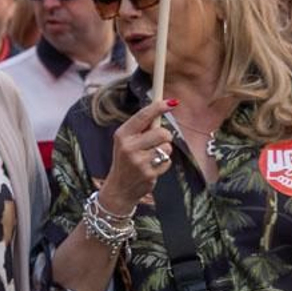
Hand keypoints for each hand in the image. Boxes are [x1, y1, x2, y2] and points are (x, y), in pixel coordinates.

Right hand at [98, 98, 174, 213]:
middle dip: (165, 136)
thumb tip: (162, 107)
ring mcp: (138, 161)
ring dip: (164, 151)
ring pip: (167, 148)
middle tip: (158, 141)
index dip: (159, 107)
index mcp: (122, 135)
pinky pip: (167, 161)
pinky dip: (164, 164)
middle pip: (161, 132)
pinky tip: (153, 167)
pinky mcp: (148, 174)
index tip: (172, 102)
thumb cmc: (126, 160)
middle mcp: (128, 147)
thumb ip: (142, 128)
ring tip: (152, 157)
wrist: (120, 188)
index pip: (143, 116)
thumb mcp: (127, 141)